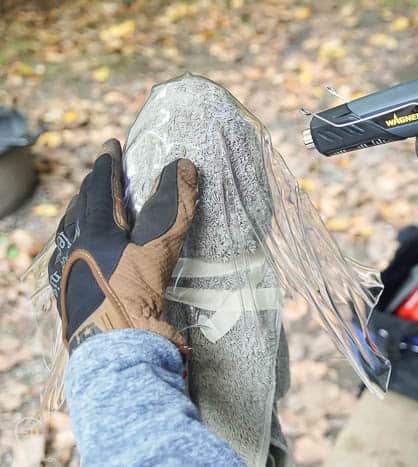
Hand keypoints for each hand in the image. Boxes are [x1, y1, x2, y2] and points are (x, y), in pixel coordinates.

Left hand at [48, 139, 197, 354]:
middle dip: (93, 188)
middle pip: (80, 209)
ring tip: (93, 209)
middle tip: (103, 174)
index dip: (108, 164)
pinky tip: (88, 252)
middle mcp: (72, 249)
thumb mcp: (158, 247)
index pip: (100, 188)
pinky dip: (81, 243)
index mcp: (91, 232)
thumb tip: (182, 165)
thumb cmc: (134, 297)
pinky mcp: (70, 298)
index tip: (112, 145)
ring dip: (83, 216)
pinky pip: (71, 258)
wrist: (115, 352)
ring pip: (71, 234)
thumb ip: (171, 206)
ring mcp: (67, 274)